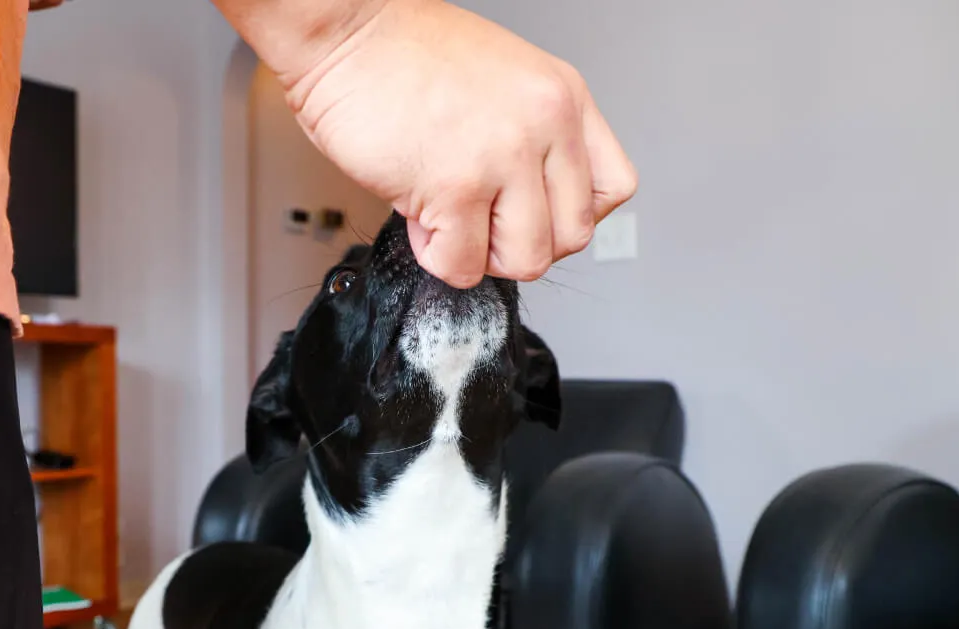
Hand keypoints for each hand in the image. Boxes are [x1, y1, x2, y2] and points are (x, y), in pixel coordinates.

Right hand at [280, 1, 636, 287]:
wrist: (345, 34)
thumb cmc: (404, 56)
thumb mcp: (503, 81)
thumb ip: (531, 140)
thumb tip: (526, 208)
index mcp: (562, 97)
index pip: (613, 189)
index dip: (569, 216)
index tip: (533, 213)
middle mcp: (543, 123)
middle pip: (571, 236)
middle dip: (520, 243)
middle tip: (482, 222)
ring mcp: (502, 157)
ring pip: (526, 260)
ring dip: (481, 254)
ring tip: (449, 218)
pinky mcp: (455, 187)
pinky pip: (463, 263)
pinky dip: (437, 255)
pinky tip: (419, 216)